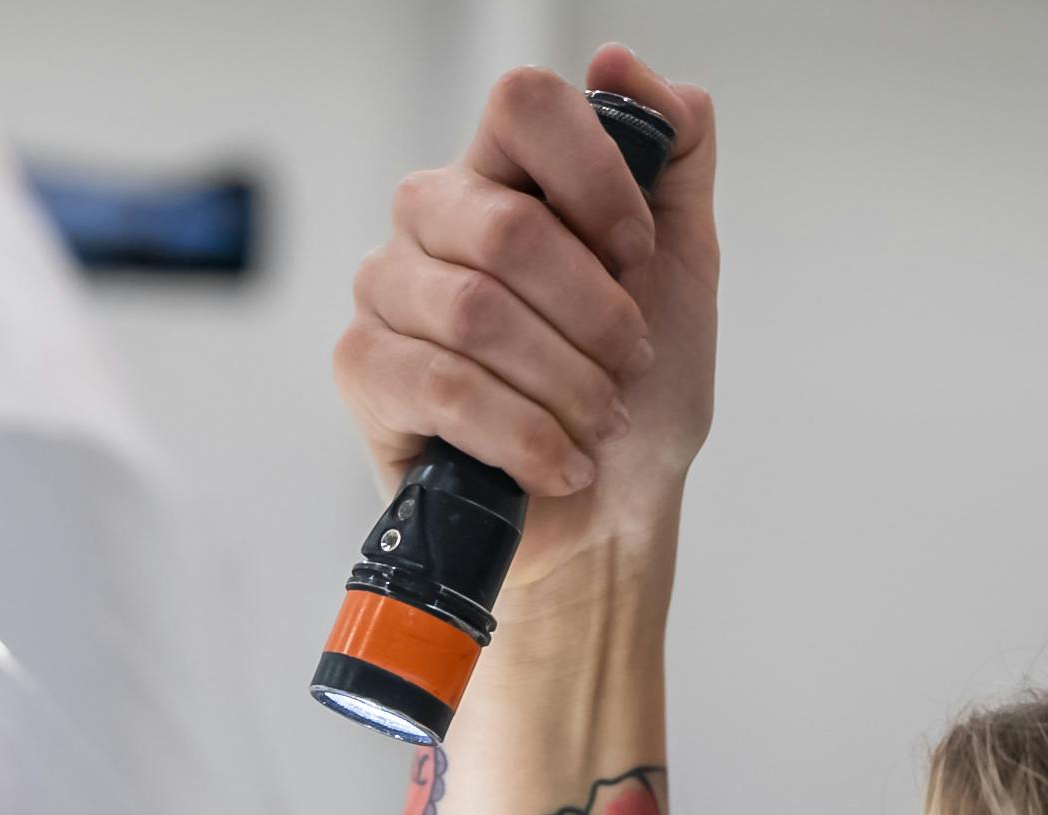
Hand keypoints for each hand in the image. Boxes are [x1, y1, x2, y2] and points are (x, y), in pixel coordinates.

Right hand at [333, 43, 719, 597]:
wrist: (606, 517)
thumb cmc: (638, 395)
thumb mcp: (684, 264)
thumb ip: (674, 153)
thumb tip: (620, 64)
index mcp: (507, 175)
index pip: (523, 104)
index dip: (595, 176)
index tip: (638, 253)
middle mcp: (434, 217)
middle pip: (507, 226)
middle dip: (595, 315)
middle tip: (628, 366)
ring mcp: (388, 290)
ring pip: (478, 314)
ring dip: (566, 384)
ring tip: (598, 422)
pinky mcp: (363, 369)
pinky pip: (444, 388)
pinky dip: (524, 436)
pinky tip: (558, 463)